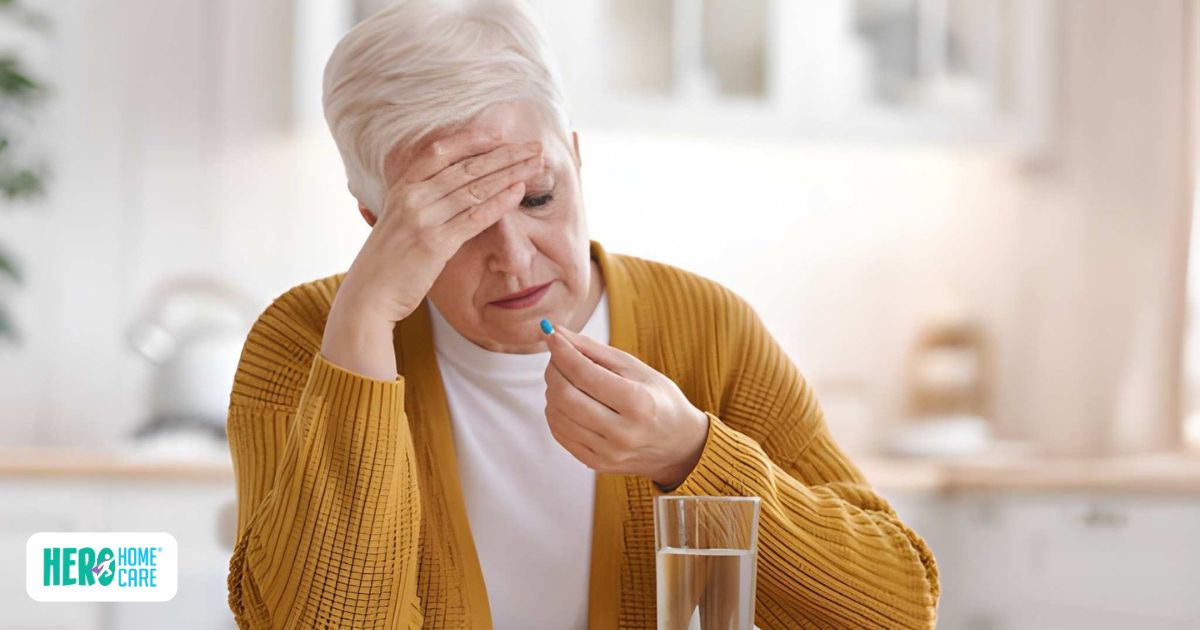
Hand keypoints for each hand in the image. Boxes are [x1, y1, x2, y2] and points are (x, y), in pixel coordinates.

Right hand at [321, 129, 544, 379]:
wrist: (368, 296)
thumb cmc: (386, 262)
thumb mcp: (394, 220)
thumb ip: (414, 201)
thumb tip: (439, 185)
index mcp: (401, 187)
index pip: (439, 151)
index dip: (470, 139)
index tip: (498, 133)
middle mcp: (411, 197)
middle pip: (466, 167)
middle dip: (504, 154)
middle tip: (533, 146)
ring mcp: (422, 219)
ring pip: (475, 188)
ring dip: (510, 173)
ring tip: (535, 164)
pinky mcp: (435, 243)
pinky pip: (474, 217)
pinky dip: (499, 202)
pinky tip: (519, 192)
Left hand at [541, 322, 709, 487]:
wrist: (680, 446)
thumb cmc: (659, 400)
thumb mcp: (636, 368)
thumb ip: (594, 350)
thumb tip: (556, 333)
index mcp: (638, 403)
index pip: (585, 374)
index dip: (562, 351)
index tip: (550, 334)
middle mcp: (622, 432)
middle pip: (565, 396)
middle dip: (553, 370)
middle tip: (558, 358)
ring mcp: (607, 452)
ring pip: (557, 416)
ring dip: (552, 391)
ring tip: (565, 379)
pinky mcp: (595, 464)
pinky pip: (560, 434)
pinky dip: (556, 412)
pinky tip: (568, 401)